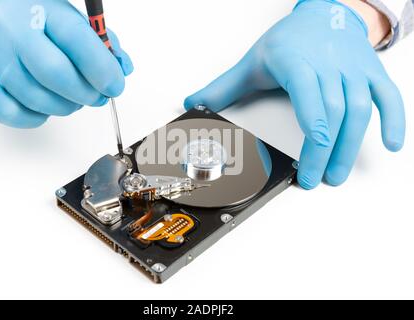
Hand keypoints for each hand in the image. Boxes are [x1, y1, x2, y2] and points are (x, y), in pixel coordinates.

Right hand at [0, 0, 132, 127]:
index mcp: (41, 9)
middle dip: (87, 94)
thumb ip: (99, 44)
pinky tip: (42, 103)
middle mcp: (10, 30)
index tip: (115, 86)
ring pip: (40, 101)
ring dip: (66, 107)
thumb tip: (121, 70)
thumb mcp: (68, 20)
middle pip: (58, 75)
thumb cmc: (32, 22)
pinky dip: (39, 117)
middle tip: (96, 96)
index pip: (78, 41)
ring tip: (68, 96)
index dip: (103, 70)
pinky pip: (17, 117)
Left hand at [185, 0, 404, 188]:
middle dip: (325, 150)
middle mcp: (328, 64)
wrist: (322, 14)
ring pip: (360, 109)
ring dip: (352, 146)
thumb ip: (223, 88)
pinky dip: (395, 119)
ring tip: (338, 173)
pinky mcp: (370, 73)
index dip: (313, 125)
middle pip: (332, 111)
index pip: (308, 95)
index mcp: (296, 62)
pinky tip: (392, 144)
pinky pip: (388, 96)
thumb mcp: (252, 63)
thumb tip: (194, 104)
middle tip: (316, 179)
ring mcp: (353, 69)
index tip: (312, 153)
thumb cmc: (288, 41)